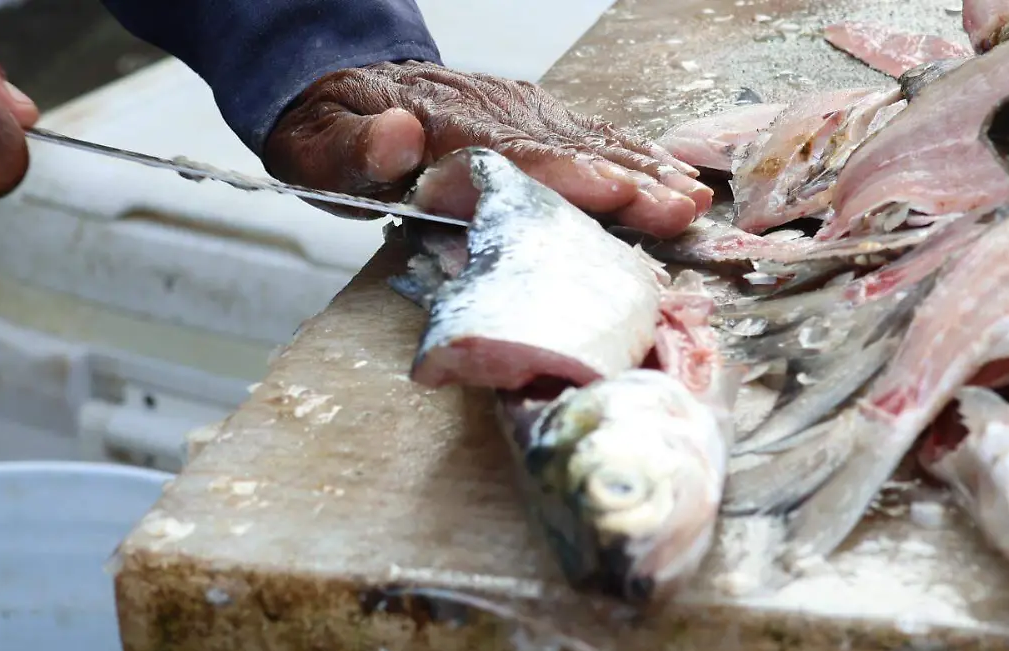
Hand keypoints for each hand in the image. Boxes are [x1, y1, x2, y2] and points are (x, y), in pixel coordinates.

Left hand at [263, 61, 712, 237]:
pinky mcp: (528, 114)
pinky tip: (666, 172)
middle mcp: (492, 114)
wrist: (337, 84)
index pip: (519, 154)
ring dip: (643, 168)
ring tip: (692, 198)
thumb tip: (399, 137)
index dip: (571, 176)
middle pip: (571, 148)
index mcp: (445, 127)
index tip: (619, 194)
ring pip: (589, 138)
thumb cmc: (329, 133)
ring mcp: (516, 109)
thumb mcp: (317, 147)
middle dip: (631, 179)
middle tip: (684, 209)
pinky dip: (631, 153)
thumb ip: (354, 147)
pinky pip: (588, 132)